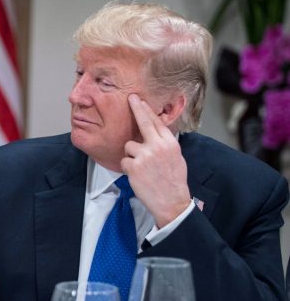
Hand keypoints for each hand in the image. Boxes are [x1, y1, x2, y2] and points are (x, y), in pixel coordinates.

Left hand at [121, 95, 190, 227]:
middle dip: (137, 109)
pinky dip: (128, 167)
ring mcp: (144, 156)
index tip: (140, 100)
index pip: (157, 123)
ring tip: (142, 168)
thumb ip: (164, 144)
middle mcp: (158, 146)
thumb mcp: (176, 157)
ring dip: (132, 155)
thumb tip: (153, 134)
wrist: (172, 202)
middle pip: (144, 123)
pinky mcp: (133, 166)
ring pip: (129, 146)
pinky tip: (138, 176)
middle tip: (131, 98)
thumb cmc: (173, 181)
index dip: (147, 111)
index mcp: (170, 144)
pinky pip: (125, 160)